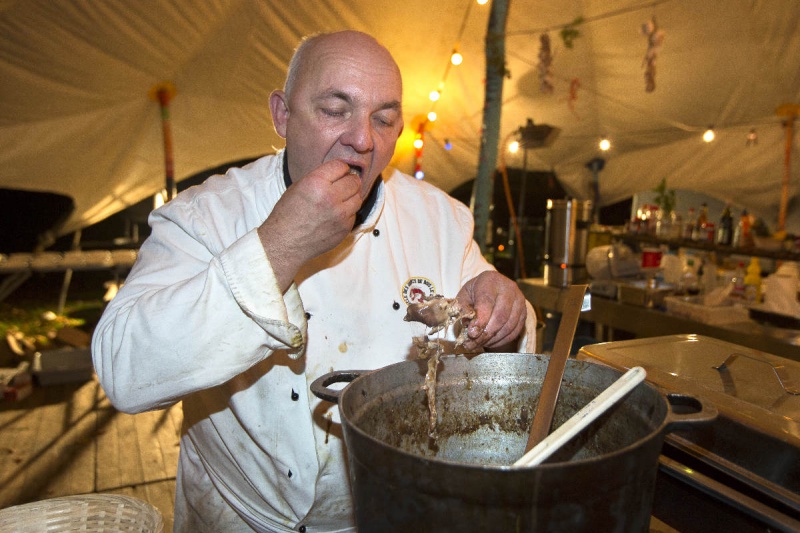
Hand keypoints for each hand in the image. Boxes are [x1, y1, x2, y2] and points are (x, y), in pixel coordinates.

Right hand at [259, 159, 361, 290]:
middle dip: (349, 181)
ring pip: (358, 198)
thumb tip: (340, 173)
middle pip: (354, 181)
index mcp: (316, 183)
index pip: (341, 166)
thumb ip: (319, 177)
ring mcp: (340, 215)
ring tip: (340, 200)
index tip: (339, 172)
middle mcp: (331, 197)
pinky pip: (353, 215)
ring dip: (351, 197)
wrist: (285, 243)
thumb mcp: (298, 187)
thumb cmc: (287, 214)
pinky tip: (336, 215)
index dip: (340, 168)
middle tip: (343, 184)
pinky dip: (348, 213)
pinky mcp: (344, 229)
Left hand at [456, 271, 526, 351]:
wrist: (493, 286)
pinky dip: (502, 340)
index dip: (480, 320)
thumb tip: (468, 324)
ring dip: (493, 339)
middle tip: (472, 344)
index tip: (471, 333)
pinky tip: (490, 342)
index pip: (487, 302)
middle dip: (485, 334)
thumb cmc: (476, 291)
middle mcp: (508, 288)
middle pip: (500, 316)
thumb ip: (463, 308)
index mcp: (490, 280)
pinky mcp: (524, 312)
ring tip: (479, 344)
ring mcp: (519, 300)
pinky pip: (515, 331)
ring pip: (508, 326)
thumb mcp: (464, 295)